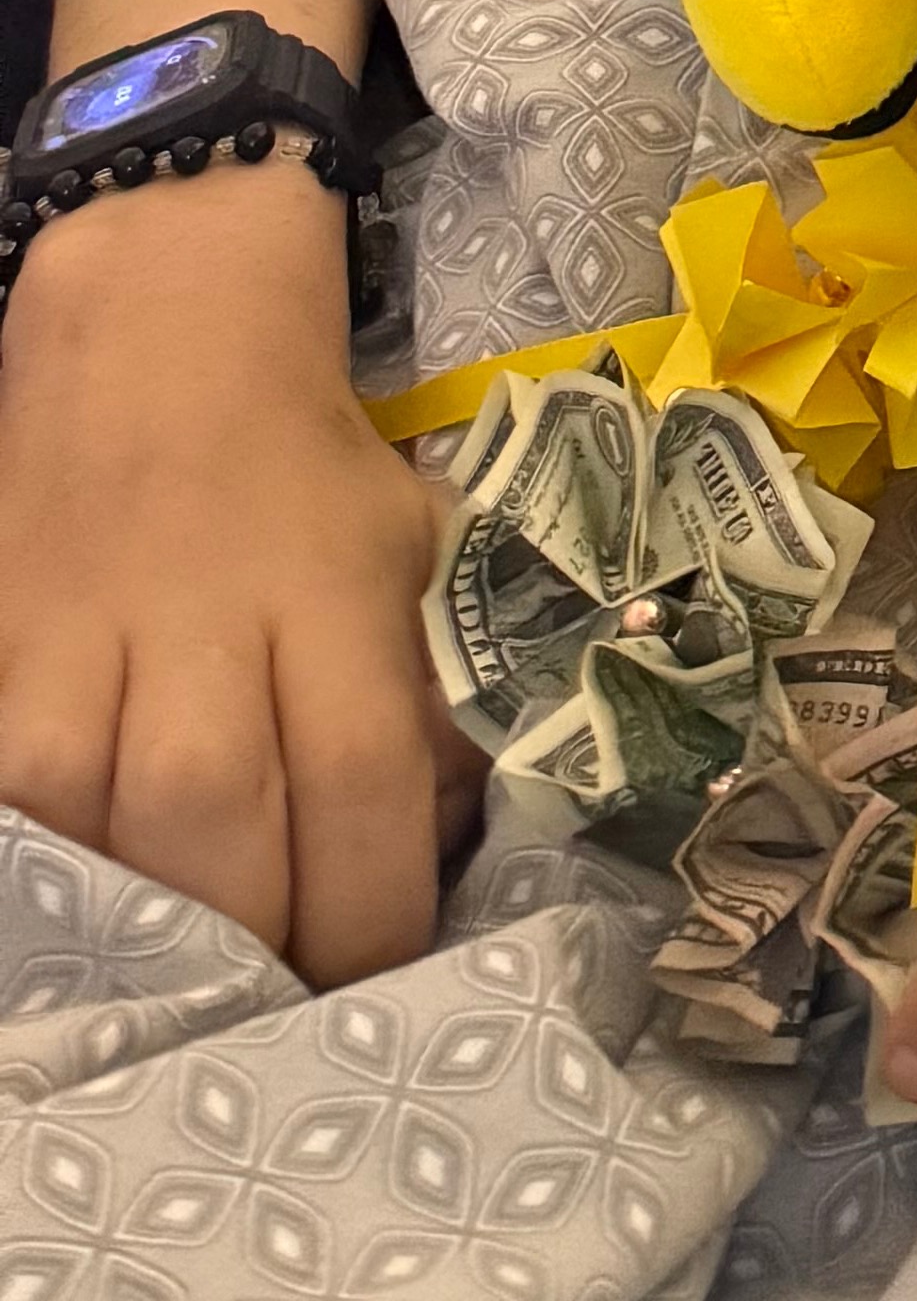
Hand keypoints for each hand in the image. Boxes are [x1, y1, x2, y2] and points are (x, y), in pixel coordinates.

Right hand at [0, 164, 449, 981]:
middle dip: (258, 941)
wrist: (163, 325)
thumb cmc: (309, 464)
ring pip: (105, 831)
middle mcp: (209, 622)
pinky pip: (14, 802)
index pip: (364, 782)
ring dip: (151, 921)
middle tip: (282, 999)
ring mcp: (91, 642)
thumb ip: (435, 682)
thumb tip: (461, 828)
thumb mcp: (413, 544)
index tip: (384, 977)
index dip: (372, 907)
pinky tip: (88, 904)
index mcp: (335, 592)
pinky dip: (49, 863)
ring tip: (189, 974)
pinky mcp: (4, 655)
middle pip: (223, 830)